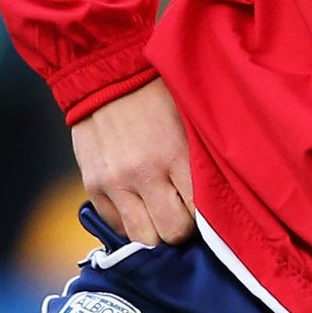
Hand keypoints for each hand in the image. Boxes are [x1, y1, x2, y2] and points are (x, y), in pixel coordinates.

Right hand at [69, 76, 195, 246]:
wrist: (105, 75)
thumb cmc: (157, 93)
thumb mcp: (189, 118)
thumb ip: (201, 157)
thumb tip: (218, 195)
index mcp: (175, 154)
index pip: (198, 214)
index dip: (205, 217)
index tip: (205, 207)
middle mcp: (143, 173)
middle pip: (171, 233)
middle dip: (181, 226)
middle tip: (183, 209)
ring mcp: (115, 182)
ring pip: (143, 237)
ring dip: (154, 228)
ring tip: (159, 209)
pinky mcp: (93, 185)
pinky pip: (115, 225)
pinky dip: (129, 220)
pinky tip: (138, 201)